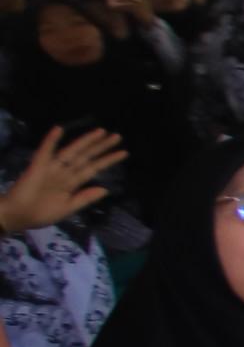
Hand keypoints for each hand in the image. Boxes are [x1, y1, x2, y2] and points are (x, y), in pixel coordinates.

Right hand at [0, 127, 124, 231]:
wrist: (17, 216)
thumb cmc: (40, 213)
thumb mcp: (67, 208)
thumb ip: (85, 198)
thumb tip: (105, 189)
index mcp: (71, 183)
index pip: (93, 168)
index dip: (107, 160)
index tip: (124, 152)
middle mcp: (64, 172)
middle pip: (86, 157)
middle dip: (101, 147)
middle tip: (117, 136)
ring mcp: (51, 168)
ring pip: (71, 152)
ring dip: (85, 141)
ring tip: (100, 132)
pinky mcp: (37, 167)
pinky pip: (45, 152)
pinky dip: (51, 141)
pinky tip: (59, 129)